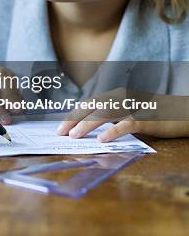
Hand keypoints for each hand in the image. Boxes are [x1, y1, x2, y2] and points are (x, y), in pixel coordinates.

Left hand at [57, 88, 188, 141]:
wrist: (181, 113)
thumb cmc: (152, 115)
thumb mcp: (128, 113)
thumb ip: (111, 117)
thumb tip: (87, 129)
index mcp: (116, 96)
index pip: (89, 103)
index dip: (74, 114)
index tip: (60, 127)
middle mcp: (123, 98)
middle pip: (93, 106)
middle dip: (75, 119)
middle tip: (61, 132)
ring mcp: (135, 107)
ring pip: (106, 113)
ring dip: (88, 124)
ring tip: (75, 135)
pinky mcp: (147, 119)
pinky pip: (127, 125)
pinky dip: (113, 131)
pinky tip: (102, 140)